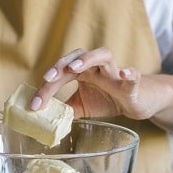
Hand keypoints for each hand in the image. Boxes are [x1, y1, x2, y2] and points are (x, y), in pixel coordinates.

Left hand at [31, 48, 172, 119]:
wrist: (137, 103)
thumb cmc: (108, 99)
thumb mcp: (81, 106)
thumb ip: (64, 108)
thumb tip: (42, 117)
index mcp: (82, 72)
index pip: (61, 73)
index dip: (47, 87)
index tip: (35, 103)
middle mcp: (97, 67)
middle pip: (77, 56)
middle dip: (61, 65)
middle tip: (48, 77)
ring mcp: (115, 73)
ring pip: (103, 55)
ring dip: (88, 58)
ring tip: (75, 67)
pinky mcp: (133, 84)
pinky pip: (134, 75)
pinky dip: (130, 72)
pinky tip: (125, 73)